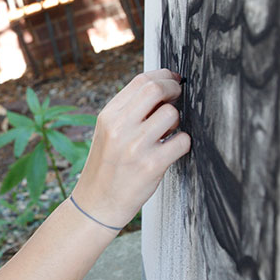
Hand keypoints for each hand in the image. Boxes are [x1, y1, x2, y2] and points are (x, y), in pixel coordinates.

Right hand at [72, 69, 189, 227]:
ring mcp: (135, 146)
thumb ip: (128, 111)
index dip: (163, 76)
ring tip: (168, 132)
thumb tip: (162, 89)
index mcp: (108, 115)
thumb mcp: (107, 133)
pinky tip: (172, 149)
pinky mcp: (151, 165)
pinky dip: (182, 143)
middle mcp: (119, 128)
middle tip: (179, 97)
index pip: (141, 80)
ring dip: (177, 121)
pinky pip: (182, 141)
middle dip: (174, 89)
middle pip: (156, 89)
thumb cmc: (106, 167)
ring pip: (172, 114)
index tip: (173, 80)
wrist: (96, 203)